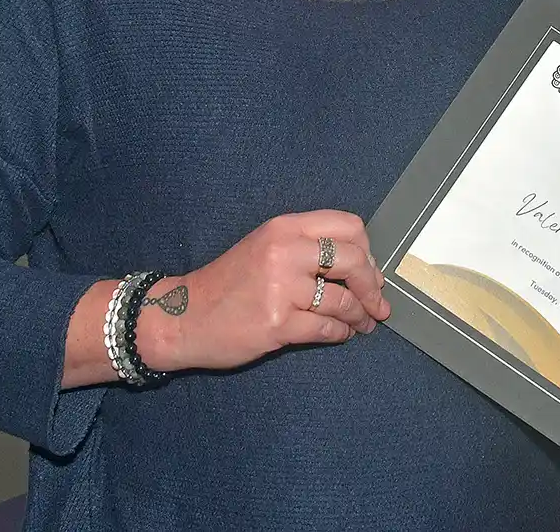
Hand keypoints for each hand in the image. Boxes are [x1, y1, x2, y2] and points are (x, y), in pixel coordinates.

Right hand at [146, 210, 390, 371]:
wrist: (183, 316)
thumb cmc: (228, 283)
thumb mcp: (265, 248)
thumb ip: (307, 249)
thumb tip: (362, 266)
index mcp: (284, 228)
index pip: (348, 226)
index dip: (368, 249)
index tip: (370, 269)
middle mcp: (285, 251)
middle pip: (355, 260)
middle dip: (373, 285)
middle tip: (377, 303)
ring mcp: (282, 288)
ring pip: (344, 300)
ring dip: (360, 316)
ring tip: (363, 324)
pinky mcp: (277, 323)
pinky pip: (326, 328)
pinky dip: (341, 333)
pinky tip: (341, 335)